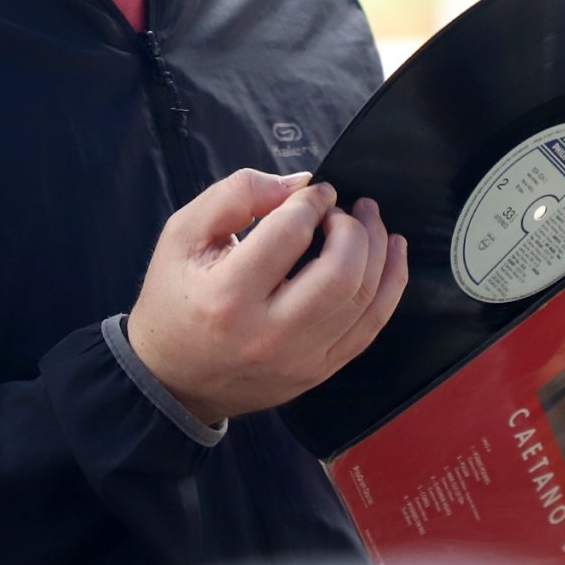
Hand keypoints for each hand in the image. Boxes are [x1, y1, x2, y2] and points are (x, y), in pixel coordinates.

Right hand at [124, 168, 409, 425]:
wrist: (172, 379)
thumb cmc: (174, 299)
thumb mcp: (183, 233)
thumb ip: (236, 195)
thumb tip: (299, 185)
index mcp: (229, 295)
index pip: (289, 233)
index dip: (311, 201)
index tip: (314, 192)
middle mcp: (269, 333)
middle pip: (340, 271)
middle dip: (352, 226)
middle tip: (343, 207)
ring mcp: (300, 359)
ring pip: (364, 299)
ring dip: (377, 249)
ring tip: (370, 219)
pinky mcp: (318, 371)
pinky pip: (370, 327)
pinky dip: (390, 286)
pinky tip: (392, 254)